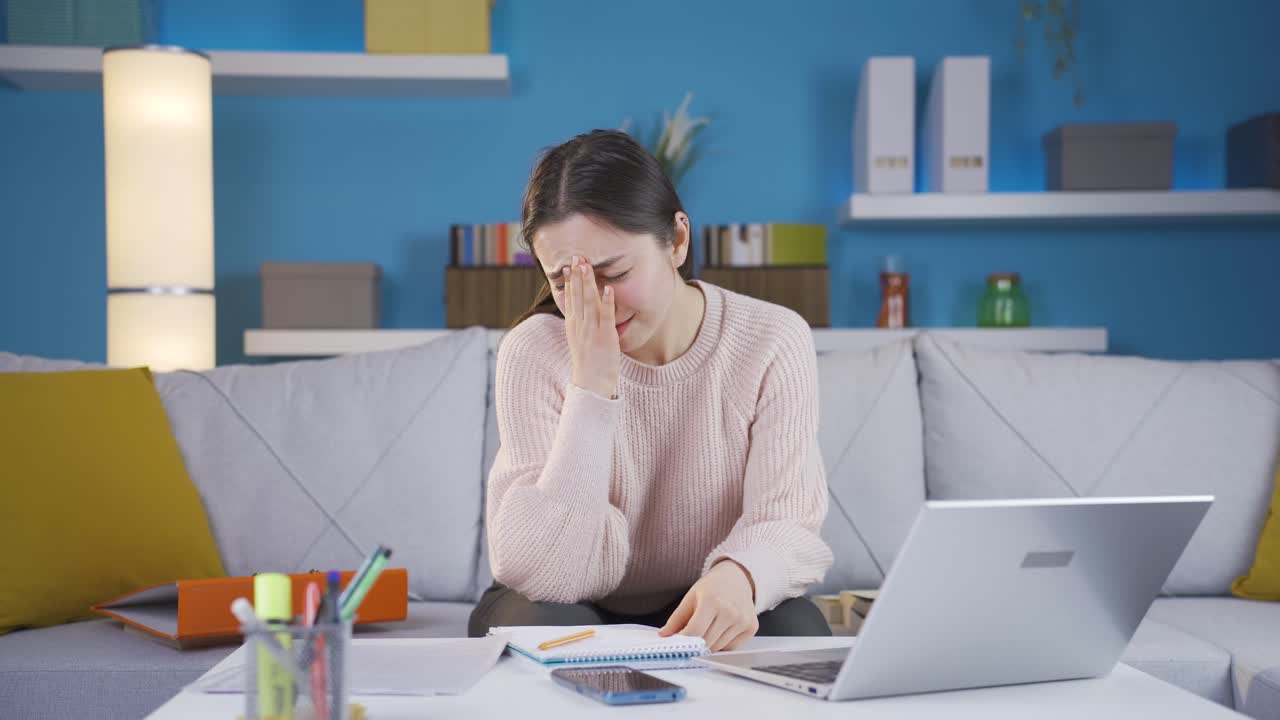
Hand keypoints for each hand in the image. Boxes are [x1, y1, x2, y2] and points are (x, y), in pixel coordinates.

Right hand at [563, 256, 620, 398]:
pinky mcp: (605, 337)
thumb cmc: (589, 365)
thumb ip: (580, 326)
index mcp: (573, 326)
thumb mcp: (579, 341)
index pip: (570, 299)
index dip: (569, 282)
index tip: (568, 266)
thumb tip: (579, 314)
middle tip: (576, 257)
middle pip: (577, 296)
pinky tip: (607, 288)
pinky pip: (606, 316)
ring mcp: (592, 331)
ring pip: (589, 302)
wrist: (591, 386)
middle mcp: (580, 326)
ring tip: (587, 265)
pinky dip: (606, 302)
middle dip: (577, 276)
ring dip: (588, 283)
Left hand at [658, 560, 757, 651]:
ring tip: (709, 626)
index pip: (694, 631)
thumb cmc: (713, 587)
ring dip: (709, 642)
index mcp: (712, 600)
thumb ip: (677, 618)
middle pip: (706, 641)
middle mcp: (730, 611)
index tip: (677, 641)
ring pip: (718, 647)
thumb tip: (664, 636)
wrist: (737, 578)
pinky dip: (722, 642)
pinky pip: (731, 646)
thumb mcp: (691, 596)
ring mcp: (743, 620)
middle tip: (692, 633)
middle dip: (695, 641)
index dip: (683, 639)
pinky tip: (722, 627)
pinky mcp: (751, 627)